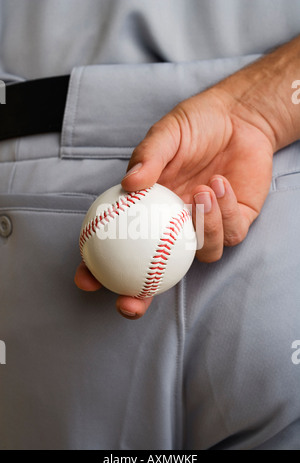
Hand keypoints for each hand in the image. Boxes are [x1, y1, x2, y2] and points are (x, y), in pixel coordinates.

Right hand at [75, 86, 273, 317]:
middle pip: (155, 274)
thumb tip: (129, 183)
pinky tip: (219, 183)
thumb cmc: (196, 126)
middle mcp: (176, 226)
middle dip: (141, 295)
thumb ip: (149, 158)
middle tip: (130, 301)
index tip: (86, 279)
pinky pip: (231, 233)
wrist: (239, 117)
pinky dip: (225, 210)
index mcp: (152, 210)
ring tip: (201, 190)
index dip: (100, 269)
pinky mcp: (237, 223)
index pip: (121, 246)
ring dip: (203, 227)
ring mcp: (207, 228)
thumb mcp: (166, 135)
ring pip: (203, 253)